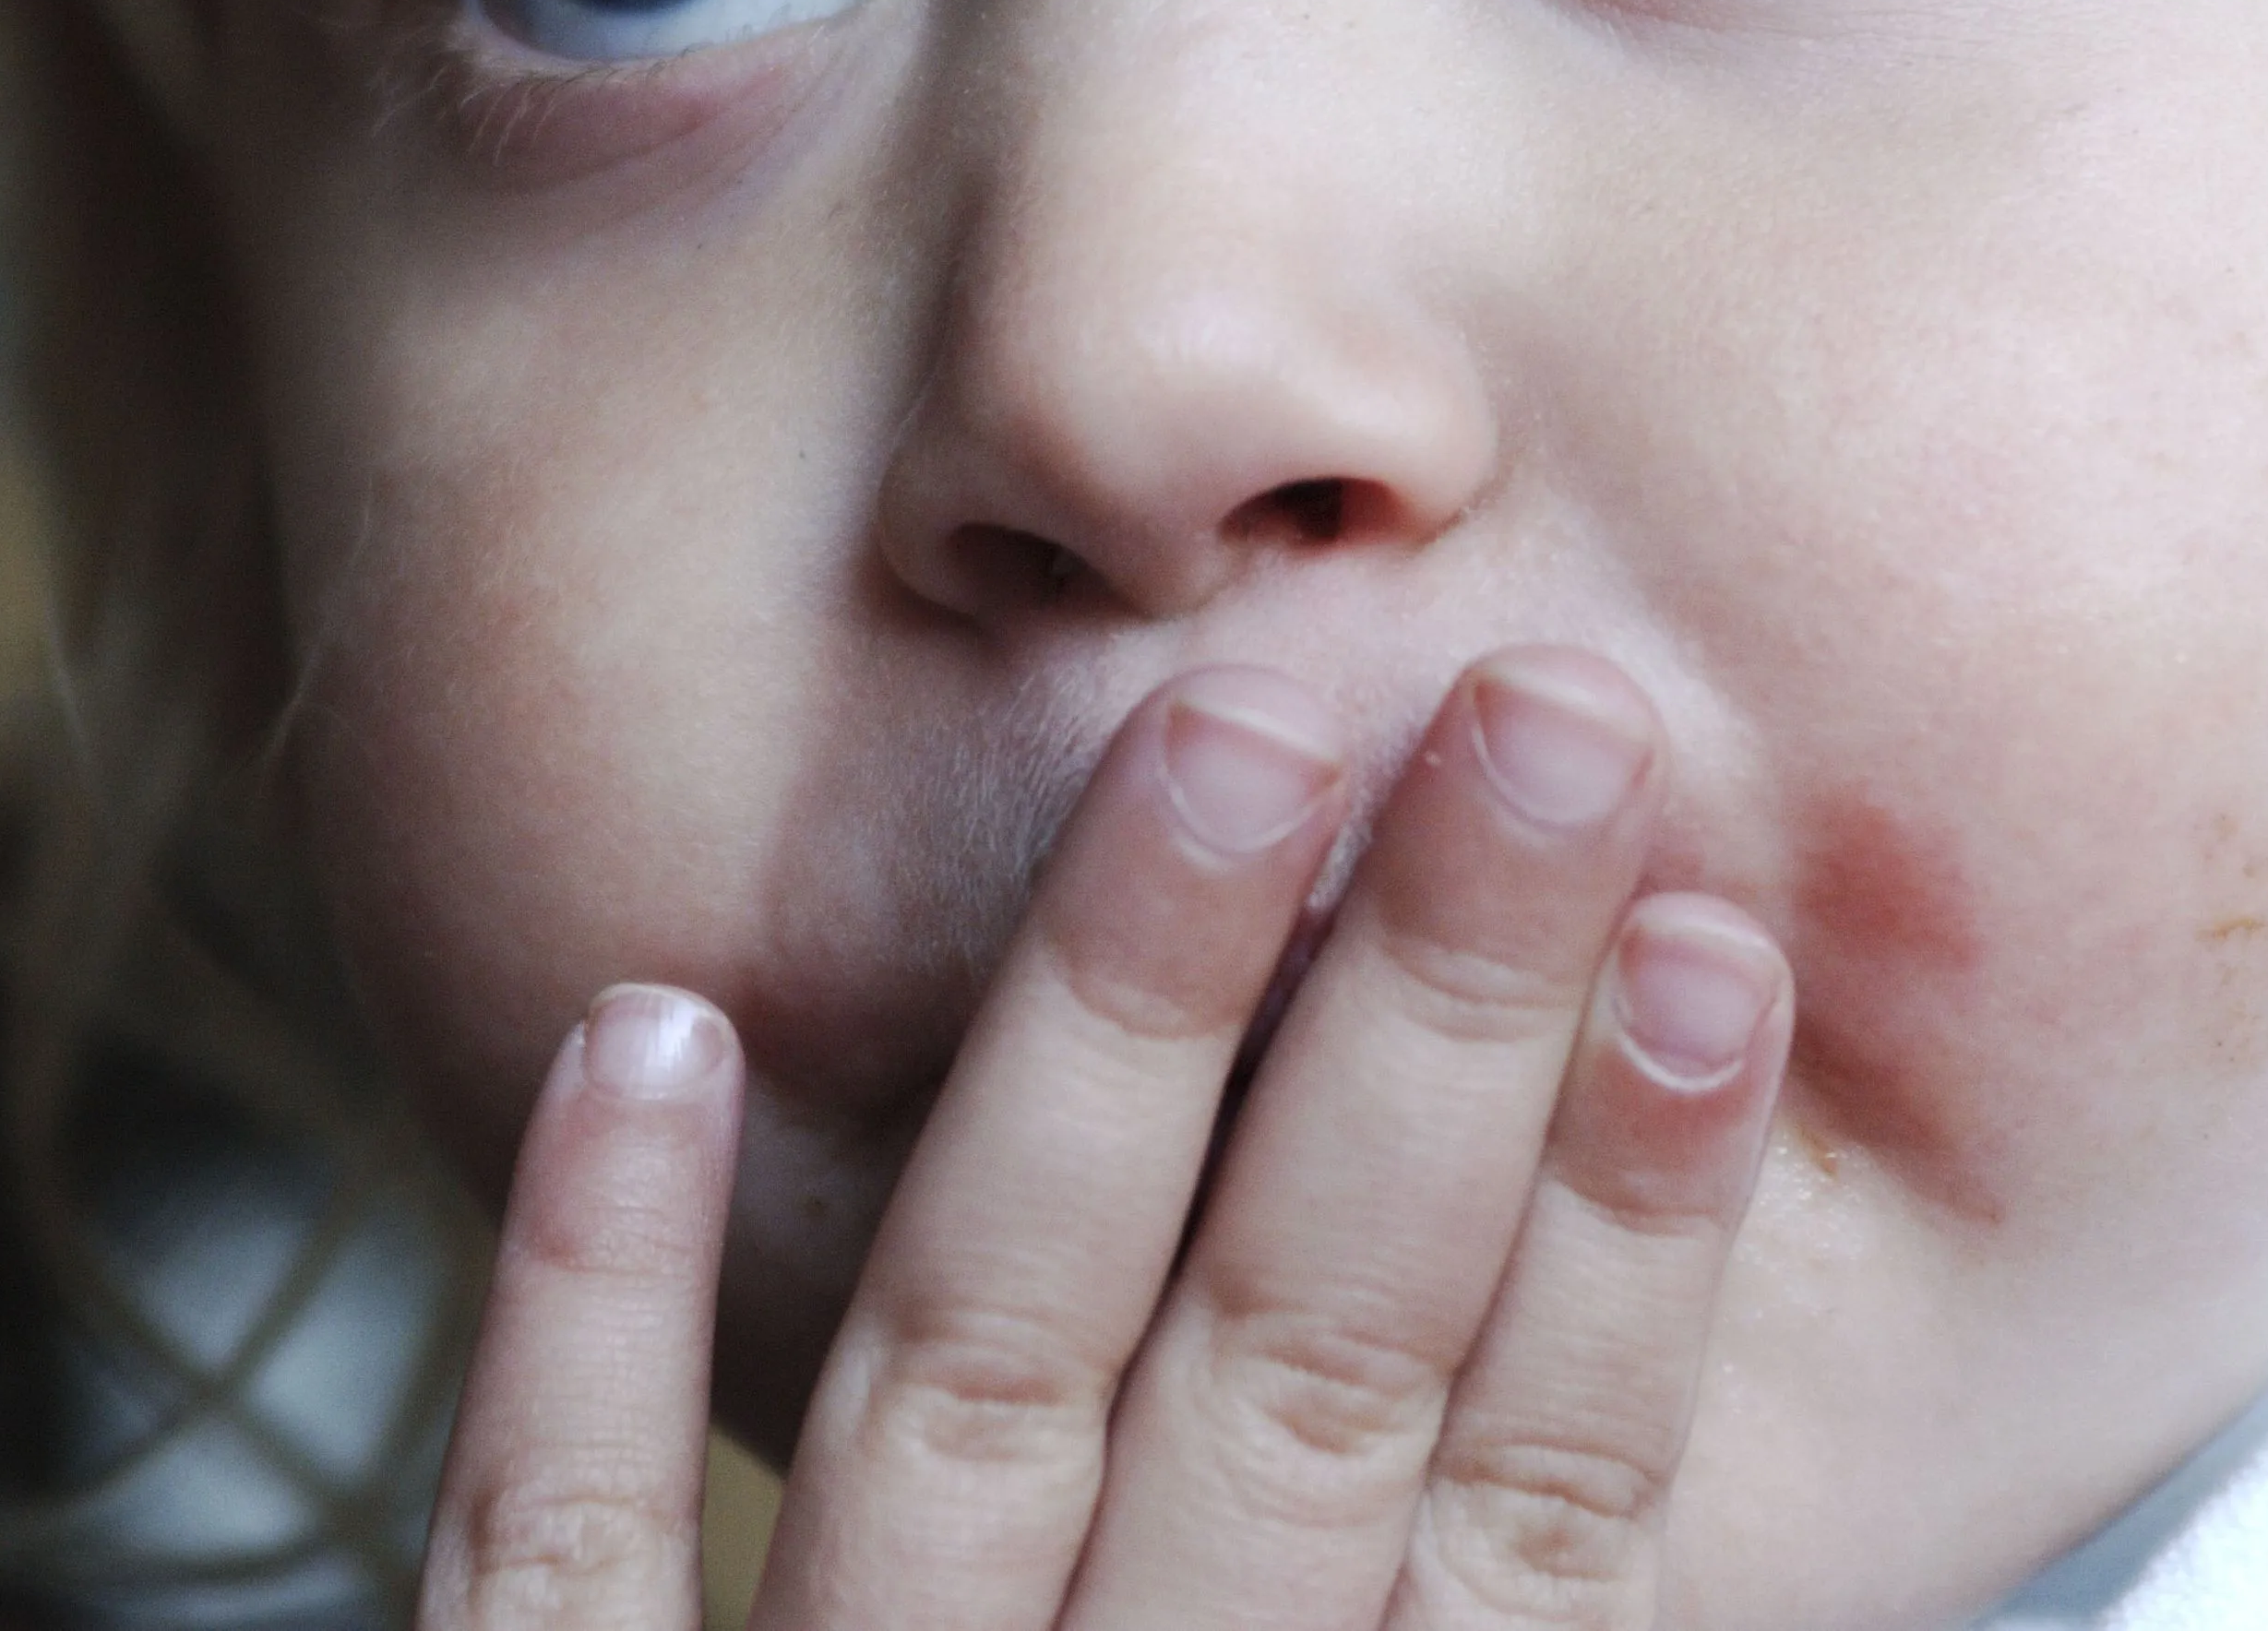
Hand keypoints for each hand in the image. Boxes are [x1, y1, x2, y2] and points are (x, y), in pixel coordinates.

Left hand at [420, 648, 1793, 1629]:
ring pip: (976, 1388)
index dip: (1633, 1245)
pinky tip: (651, 1028)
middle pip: (1283, 1381)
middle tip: (1532, 721)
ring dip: (1101, 1059)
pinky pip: (549, 1567)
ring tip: (1214, 756)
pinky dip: (584, 1312)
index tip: (1718, 953)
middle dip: (1424, 1044)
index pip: (1533, 1537)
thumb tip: (1624, 1513)